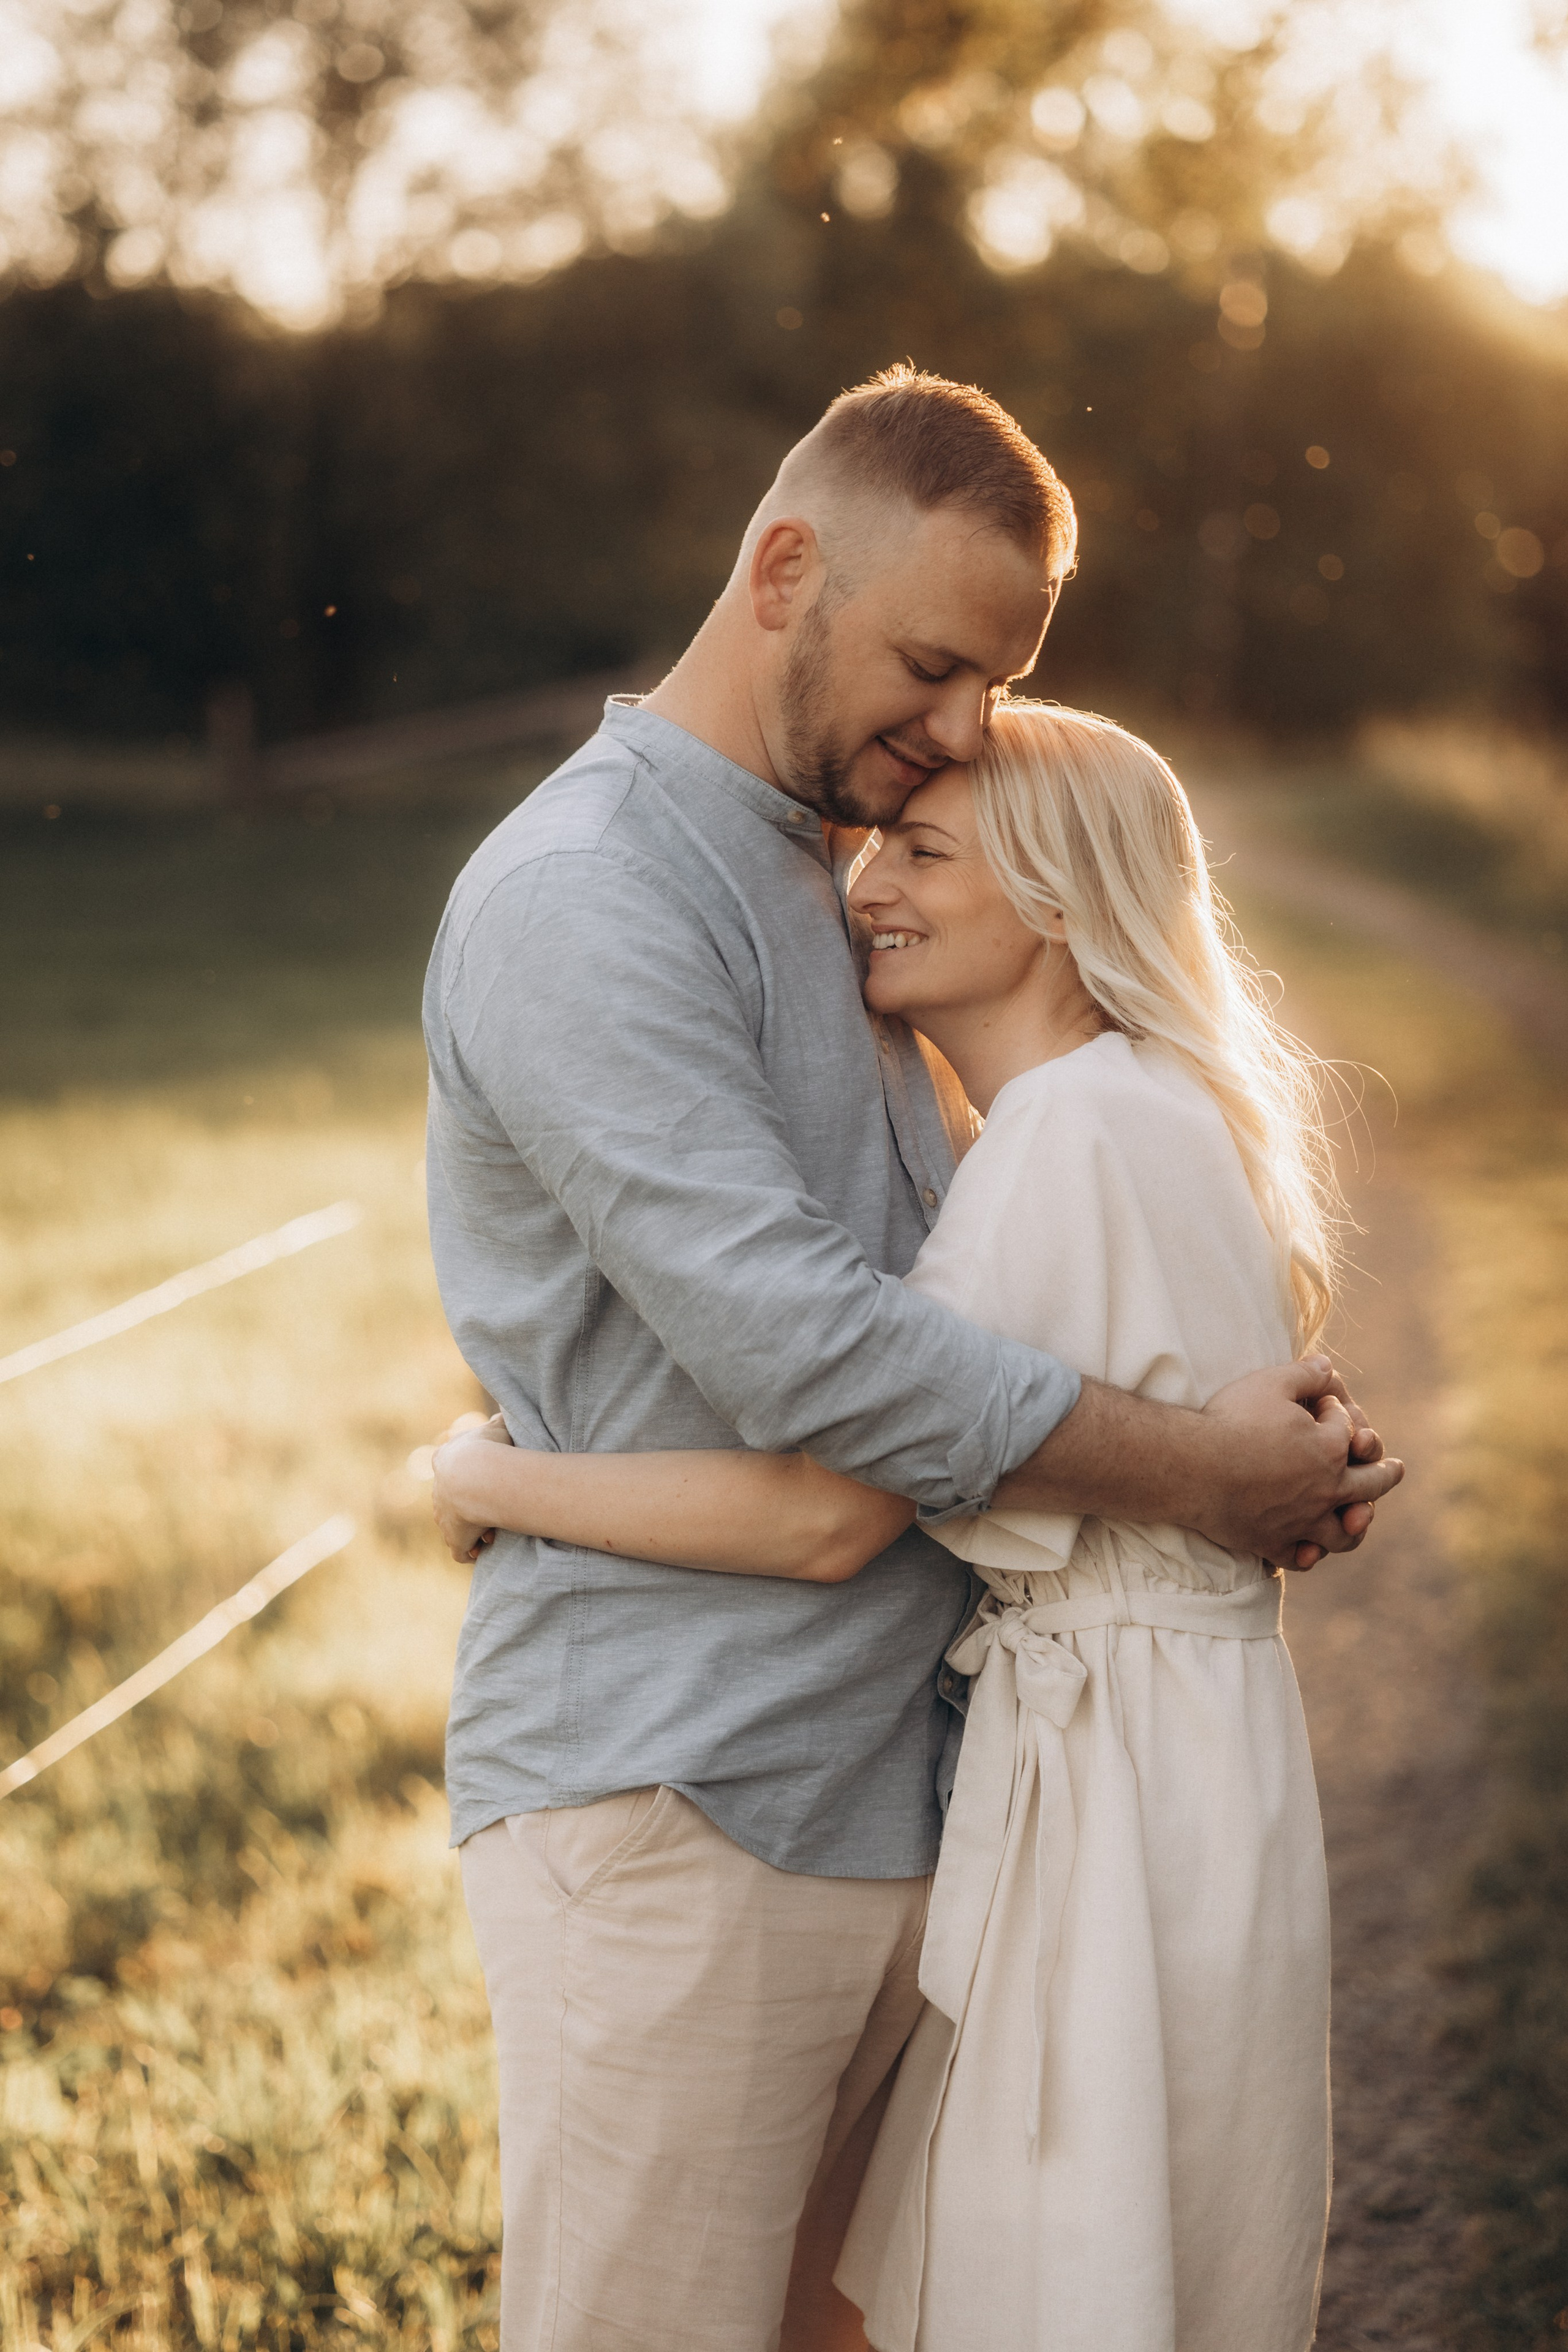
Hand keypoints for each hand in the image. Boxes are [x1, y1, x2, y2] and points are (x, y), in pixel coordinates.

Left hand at [432, 1414, 511, 1563]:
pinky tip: (482, 1549)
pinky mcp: (453, 1537)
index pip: (453, 1470)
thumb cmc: (490, 1448)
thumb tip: (500, 1416)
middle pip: (453, 1501)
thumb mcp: (497, 1427)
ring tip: (494, 1529)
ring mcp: (443, 1516)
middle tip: (495, 1507)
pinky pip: (460, 1549)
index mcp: (445, 1460)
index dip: (473, 1478)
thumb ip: (498, 1422)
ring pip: (455, 1526)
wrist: (477, 1476)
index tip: (492, 1482)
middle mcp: (439, 1490)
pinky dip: (470, 1551)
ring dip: (474, 1529)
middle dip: (473, 1506)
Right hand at [1195, 1357, 1403, 1569]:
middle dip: (1384, 1473)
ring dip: (1358, 1524)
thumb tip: (1327, 1364)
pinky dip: (1310, 1553)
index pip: (1346, 1429)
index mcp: (1330, 1450)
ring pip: (1344, 1533)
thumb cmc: (1231, 1421)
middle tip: (1395, 1469)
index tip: (1322, 1404)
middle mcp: (1326, 1491)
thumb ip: (1305, 1373)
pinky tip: (1311, 1550)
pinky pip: (1301, 1557)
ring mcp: (1302, 1522)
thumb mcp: (1270, 1382)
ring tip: (1362, 1517)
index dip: (1335, 1412)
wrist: (1192, 1467)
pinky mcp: (1273, 1543)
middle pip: (1369, 1484)